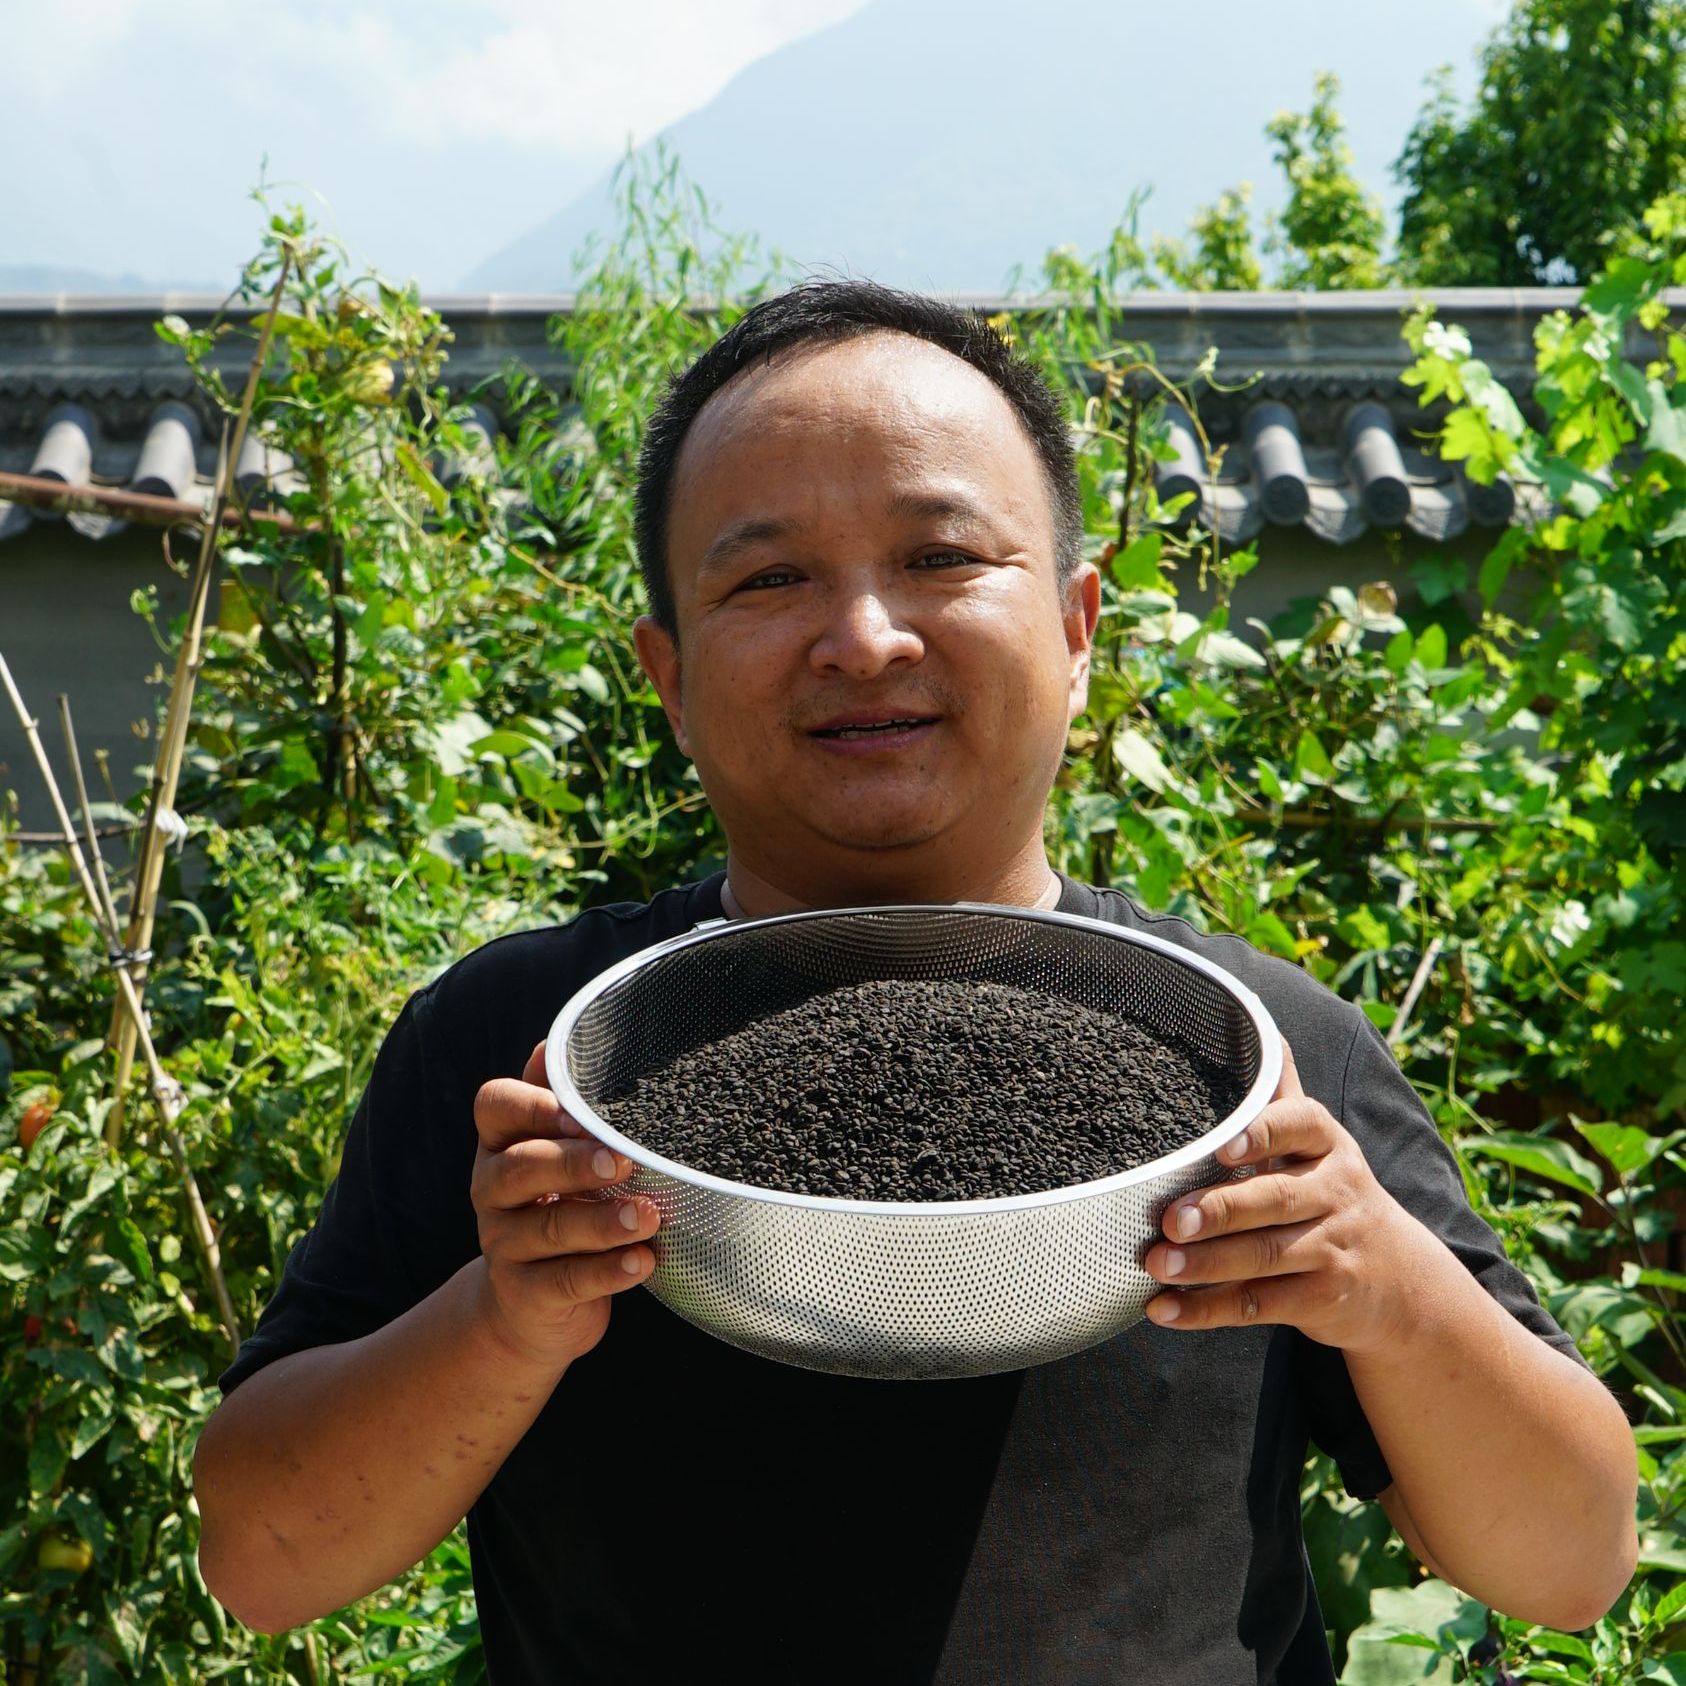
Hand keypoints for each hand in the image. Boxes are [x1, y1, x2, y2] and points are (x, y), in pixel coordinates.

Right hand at [470, 1040, 659, 1371]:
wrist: (529, 1307)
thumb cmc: (558, 1204)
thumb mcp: (557, 1151)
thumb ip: (561, 1101)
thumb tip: (559, 1042)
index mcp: (501, 1143)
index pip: (494, 1106)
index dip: (532, 1105)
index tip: (579, 1113)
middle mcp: (491, 1189)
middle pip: (518, 1167)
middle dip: (572, 1162)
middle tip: (624, 1162)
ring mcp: (503, 1244)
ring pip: (547, 1227)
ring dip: (602, 1221)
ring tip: (648, 1216)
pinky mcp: (524, 1294)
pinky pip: (564, 1281)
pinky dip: (607, 1271)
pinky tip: (643, 1261)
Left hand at [1141, 1037, 1419, 1353]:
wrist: (1401, 1281)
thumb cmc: (1331, 1194)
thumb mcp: (1317, 1143)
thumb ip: (1279, 1094)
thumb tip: (1253, 1021)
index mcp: (1327, 1144)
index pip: (1300, 1125)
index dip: (1263, 1133)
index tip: (1223, 1144)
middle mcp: (1335, 1193)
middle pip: (1274, 1199)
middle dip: (1221, 1210)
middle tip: (1170, 1219)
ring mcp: (1332, 1249)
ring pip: (1264, 1257)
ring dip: (1205, 1264)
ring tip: (1156, 1263)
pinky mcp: (1322, 1298)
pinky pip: (1258, 1305)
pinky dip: (1206, 1309)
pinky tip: (1161, 1310)